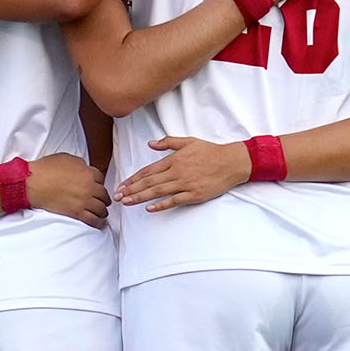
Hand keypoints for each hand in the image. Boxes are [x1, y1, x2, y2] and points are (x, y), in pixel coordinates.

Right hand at [26, 152, 109, 227]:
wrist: (34, 183)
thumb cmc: (46, 169)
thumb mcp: (66, 158)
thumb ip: (80, 164)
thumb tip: (84, 168)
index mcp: (88, 173)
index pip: (101, 178)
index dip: (99, 183)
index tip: (98, 186)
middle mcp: (89, 187)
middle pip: (104, 195)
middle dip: (104, 198)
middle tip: (103, 201)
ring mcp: (84, 201)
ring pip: (101, 208)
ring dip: (103, 211)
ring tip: (102, 213)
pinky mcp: (77, 212)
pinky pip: (93, 220)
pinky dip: (98, 222)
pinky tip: (100, 223)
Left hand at [115, 137, 251, 211]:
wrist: (232, 162)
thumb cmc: (211, 152)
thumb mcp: (188, 141)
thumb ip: (168, 142)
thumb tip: (150, 144)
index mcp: (174, 159)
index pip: (148, 170)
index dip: (133, 178)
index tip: (122, 185)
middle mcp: (177, 171)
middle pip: (149, 182)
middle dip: (131, 189)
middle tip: (117, 196)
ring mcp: (185, 184)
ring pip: (158, 191)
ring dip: (140, 197)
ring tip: (127, 202)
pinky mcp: (194, 195)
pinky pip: (174, 200)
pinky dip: (161, 204)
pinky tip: (149, 208)